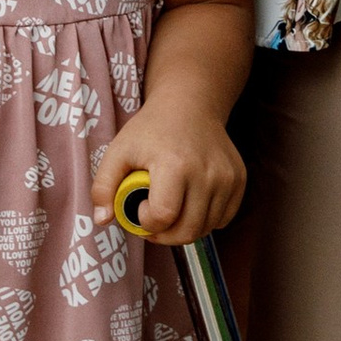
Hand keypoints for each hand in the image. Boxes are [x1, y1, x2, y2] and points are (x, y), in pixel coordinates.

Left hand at [93, 105, 245, 242]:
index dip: (146, 222)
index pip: (162, 217)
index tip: (140, 208)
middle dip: (164, 235)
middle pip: (187, 230)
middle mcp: (206, 173)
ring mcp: (227, 177)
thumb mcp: (118, 151)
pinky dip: (205, 220)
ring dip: (184, 229)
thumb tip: (102, 220)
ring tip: (170, 212)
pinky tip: (191, 205)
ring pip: (205, 228)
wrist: (190, 105)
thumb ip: (103, 186)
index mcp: (174, 165)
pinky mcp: (238, 179)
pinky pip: (223, 219)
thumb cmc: (150, 130)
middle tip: (152, 222)